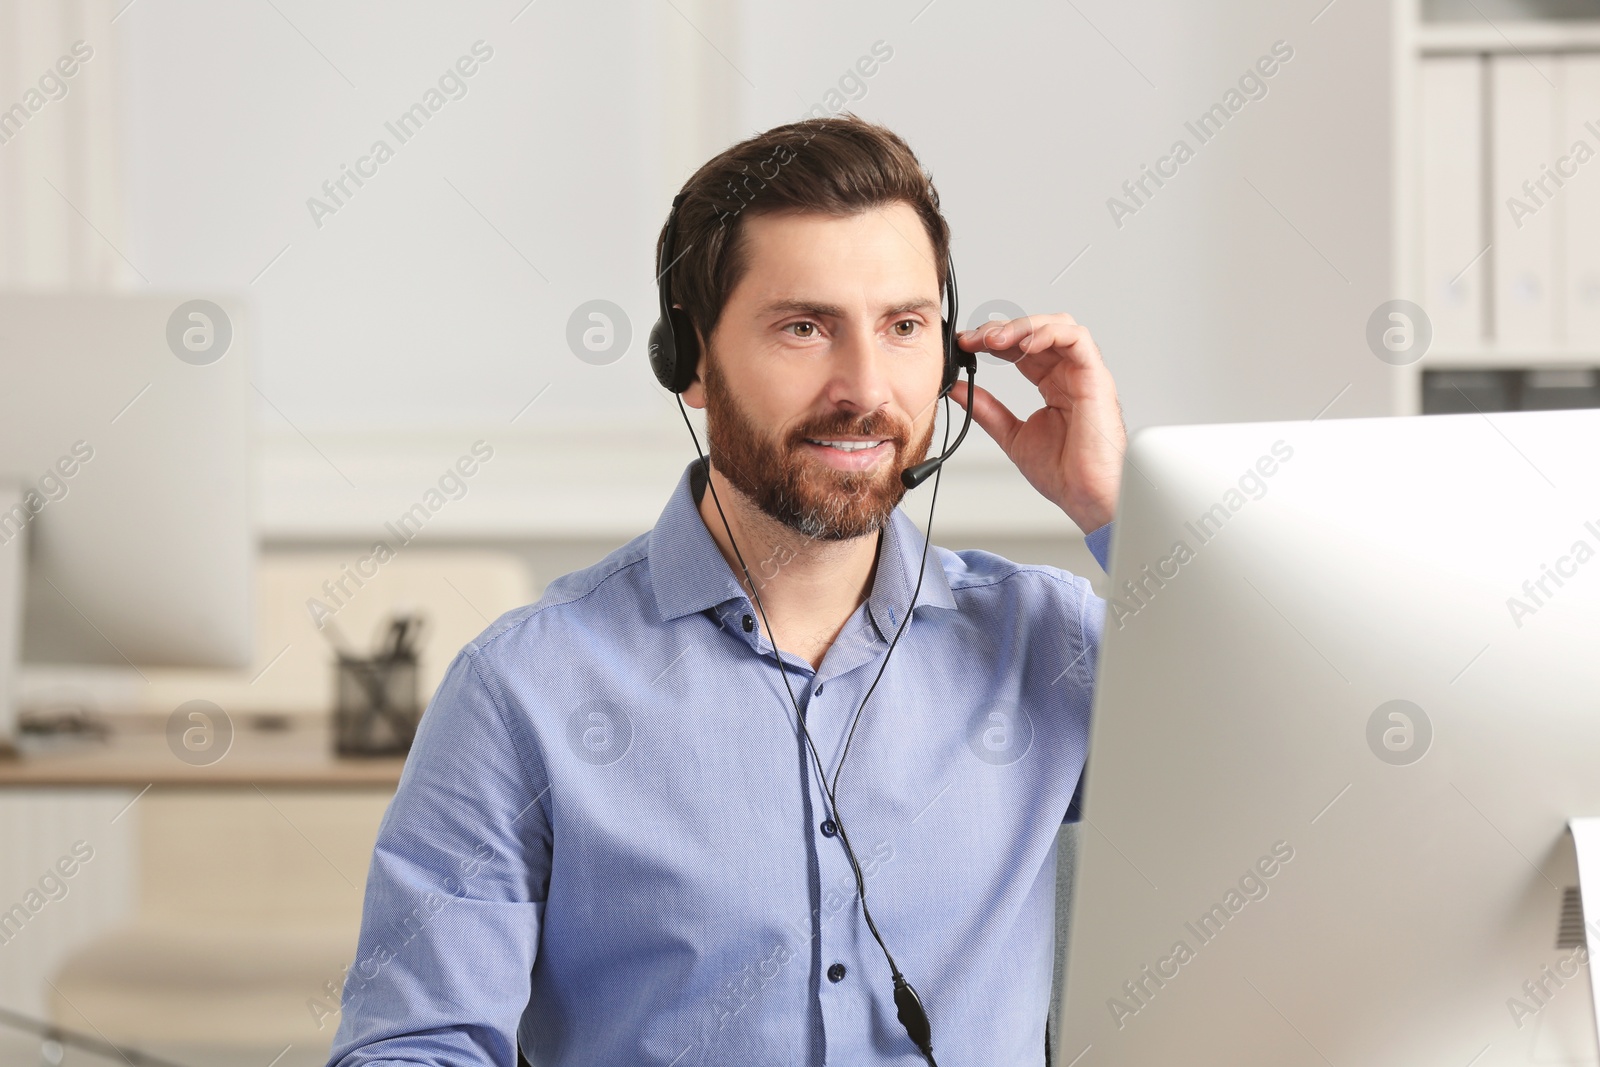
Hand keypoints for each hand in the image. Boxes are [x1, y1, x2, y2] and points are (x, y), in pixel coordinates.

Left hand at [951, 314, 1124, 533]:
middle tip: (973, 339)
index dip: (993, 340)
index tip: (965, 345)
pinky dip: (1048, 332)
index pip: (1021, 348)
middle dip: (1001, 329)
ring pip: (1057, 325)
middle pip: (1036, 330)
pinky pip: (1077, 339)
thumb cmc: (1064, 473)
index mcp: (1052, 385)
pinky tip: (1023, 343)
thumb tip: (959, 388)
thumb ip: (986, 409)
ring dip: (1022, 326)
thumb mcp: (1011, 435)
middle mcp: (1069, 374)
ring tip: (994, 339)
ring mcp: (1083, 374)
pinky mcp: (1096, 378)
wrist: (1085, 496)